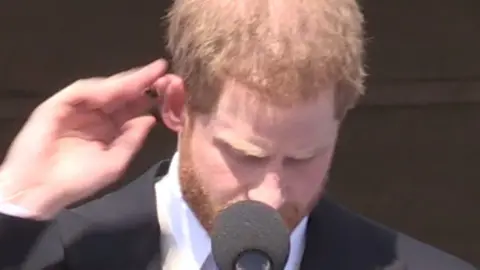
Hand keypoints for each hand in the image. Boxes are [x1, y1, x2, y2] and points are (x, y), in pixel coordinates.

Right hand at [0, 59, 168, 218]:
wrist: (41, 190)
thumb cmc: (78, 181)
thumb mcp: (115, 162)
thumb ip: (132, 140)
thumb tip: (151, 119)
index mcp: (108, 127)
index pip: (131, 107)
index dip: (149, 96)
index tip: (171, 85)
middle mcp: (94, 114)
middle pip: (120, 93)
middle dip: (141, 81)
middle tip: (163, 69)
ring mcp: (76, 108)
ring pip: (104, 89)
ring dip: (126, 82)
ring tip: (147, 75)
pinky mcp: (57, 105)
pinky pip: (81, 92)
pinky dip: (101, 89)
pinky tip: (121, 87)